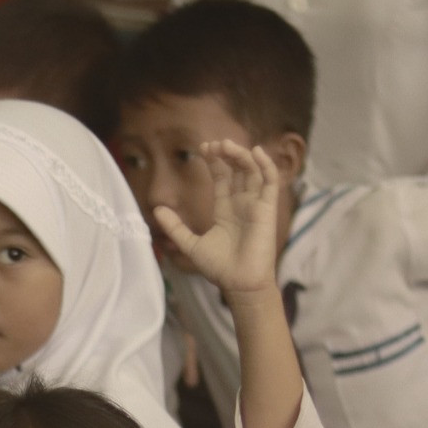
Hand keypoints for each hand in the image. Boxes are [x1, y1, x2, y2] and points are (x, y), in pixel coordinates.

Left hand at [154, 140, 284, 299]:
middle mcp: (241, 203)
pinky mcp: (267, 208)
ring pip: (252, 171)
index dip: (215, 162)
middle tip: (212, 144)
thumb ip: (175, 226)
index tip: (202, 149)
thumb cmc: (219, 268)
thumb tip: (157, 209)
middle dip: (226, 154)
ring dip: (241, 155)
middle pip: (237, 170)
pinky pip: (270, 181)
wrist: (238, 283)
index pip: (222, 178)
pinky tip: (256, 151)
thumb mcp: (190, 244)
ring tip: (226, 145)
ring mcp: (255, 204)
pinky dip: (266, 165)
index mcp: (225, 210)